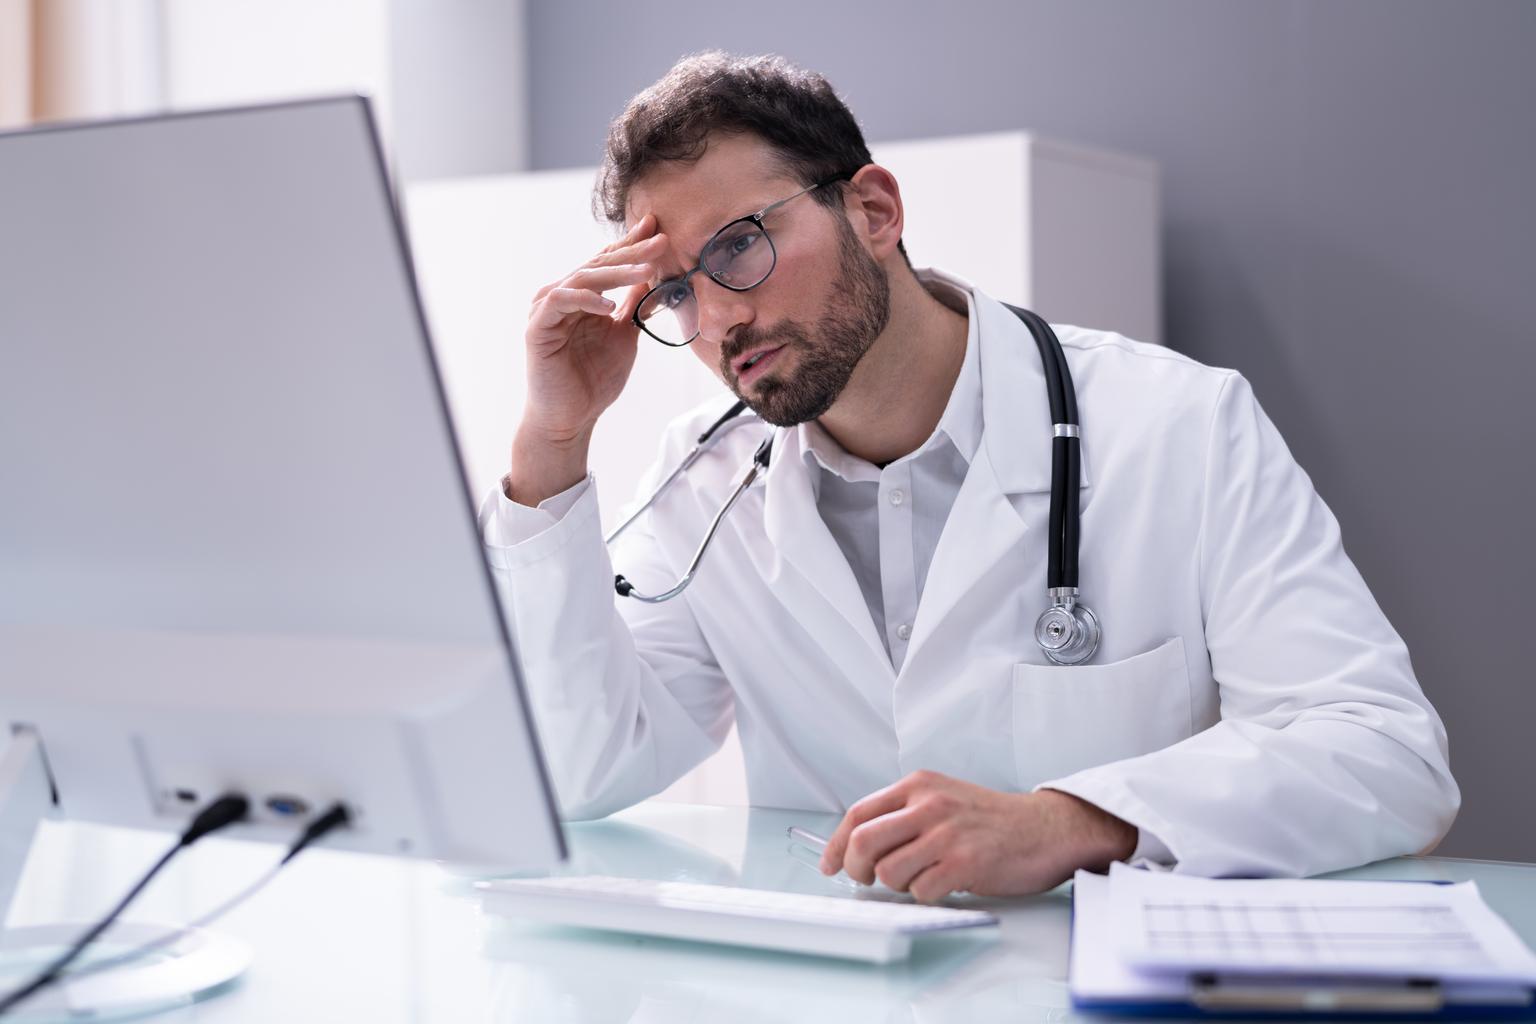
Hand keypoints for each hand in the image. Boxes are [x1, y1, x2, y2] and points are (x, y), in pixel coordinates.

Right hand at [520, 213, 668, 444]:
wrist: (571, 418)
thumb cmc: (594, 380)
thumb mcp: (623, 335)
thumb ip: (632, 306)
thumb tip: (652, 278)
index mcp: (582, 295)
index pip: (607, 262)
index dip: (631, 244)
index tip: (658, 227)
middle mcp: (562, 295)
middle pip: (599, 264)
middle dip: (632, 251)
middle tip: (661, 240)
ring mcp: (547, 308)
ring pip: (583, 277)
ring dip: (616, 272)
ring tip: (646, 270)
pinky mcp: (537, 326)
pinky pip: (561, 301)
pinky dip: (587, 300)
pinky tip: (610, 306)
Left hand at [818, 771, 1136, 902]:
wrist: (1047, 828)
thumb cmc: (992, 820)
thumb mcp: (942, 799)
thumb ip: (903, 814)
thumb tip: (858, 848)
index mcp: (918, 785)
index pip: (858, 814)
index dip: (837, 845)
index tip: (831, 865)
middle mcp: (928, 804)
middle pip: (863, 843)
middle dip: (857, 870)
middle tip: (868, 880)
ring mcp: (946, 833)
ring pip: (889, 872)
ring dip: (899, 885)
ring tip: (922, 878)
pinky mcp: (965, 862)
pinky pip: (921, 892)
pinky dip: (926, 897)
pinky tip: (945, 885)